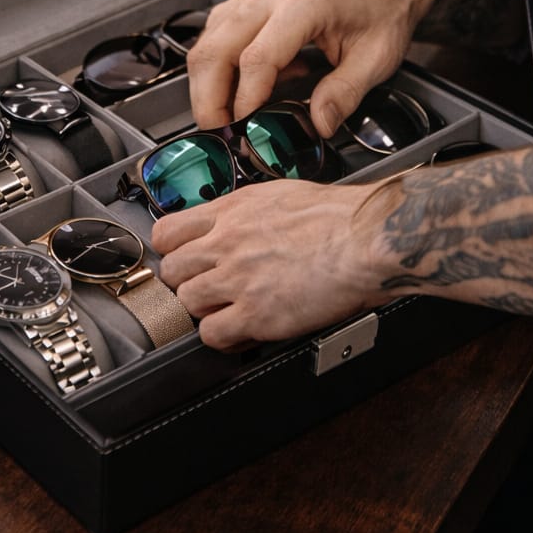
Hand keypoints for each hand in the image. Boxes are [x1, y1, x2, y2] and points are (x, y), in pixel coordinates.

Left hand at [153, 179, 389, 349]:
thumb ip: (247, 212)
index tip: (183, 258)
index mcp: (233, 211)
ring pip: (187, 303)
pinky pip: (212, 334)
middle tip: (208, 288)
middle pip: (172, 271)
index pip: (167, 232)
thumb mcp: (280, 195)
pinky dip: (224, 337)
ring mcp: (237, 279)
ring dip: (206, 310)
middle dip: (187, 282)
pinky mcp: (255, 313)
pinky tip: (242, 331)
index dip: (172, 250)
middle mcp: (227, 243)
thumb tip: (235, 223)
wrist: (365, 239)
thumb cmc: (339, 217)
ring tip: (229, 310)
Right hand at [189, 0, 434, 135]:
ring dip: (206, 85)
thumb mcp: (376, 60)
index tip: (245, 130)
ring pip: (207, 41)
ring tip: (225, 117)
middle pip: (215, 49)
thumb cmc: (382, 13)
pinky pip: (217, 34)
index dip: (245, 100)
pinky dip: (218, 67)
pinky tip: (242, 86)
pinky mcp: (249, 0)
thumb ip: (344, 94)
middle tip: (219, 134)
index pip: (256, 57)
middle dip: (208, 99)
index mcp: (305, 2)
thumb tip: (318, 124)